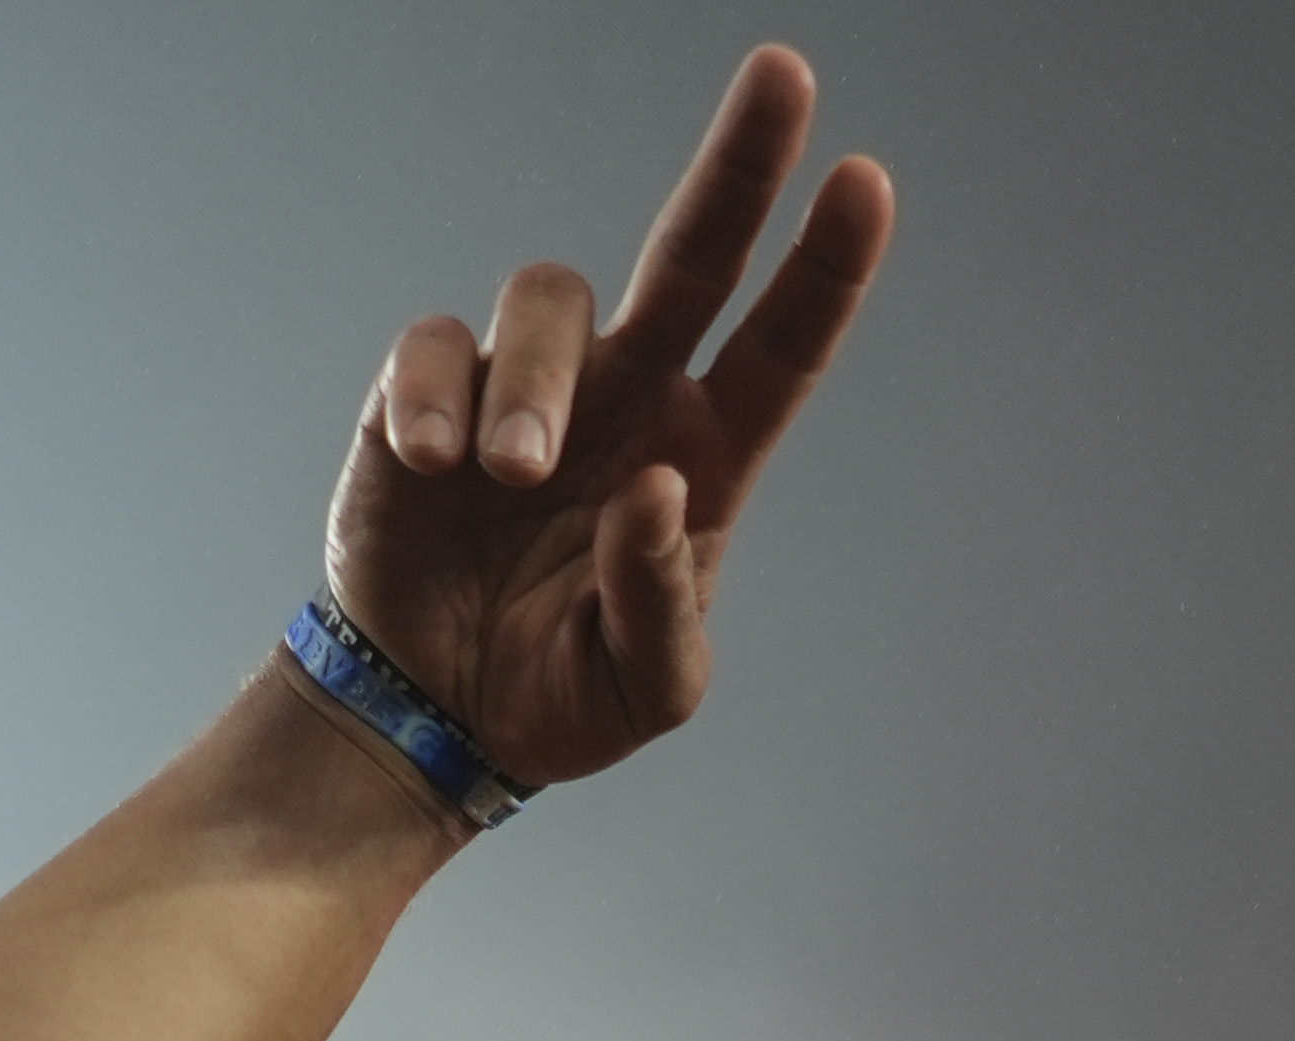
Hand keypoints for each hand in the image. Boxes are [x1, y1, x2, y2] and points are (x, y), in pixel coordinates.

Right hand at [320, 46, 891, 792]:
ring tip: (512, 474)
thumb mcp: (646, 690)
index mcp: (707, 454)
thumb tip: (657, 487)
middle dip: (744, 160)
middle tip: (789, 71)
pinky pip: (437, 343)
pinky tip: (436, 467)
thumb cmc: (565, 693)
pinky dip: (438, 397)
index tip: (866, 178)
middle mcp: (630, 395)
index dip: (827, 265)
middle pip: (694, 249)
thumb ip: (665, 604)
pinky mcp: (428, 395)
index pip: (784, 343)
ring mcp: (531, 386)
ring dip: (536, 379)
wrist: (441, 714)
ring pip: (550, 296)